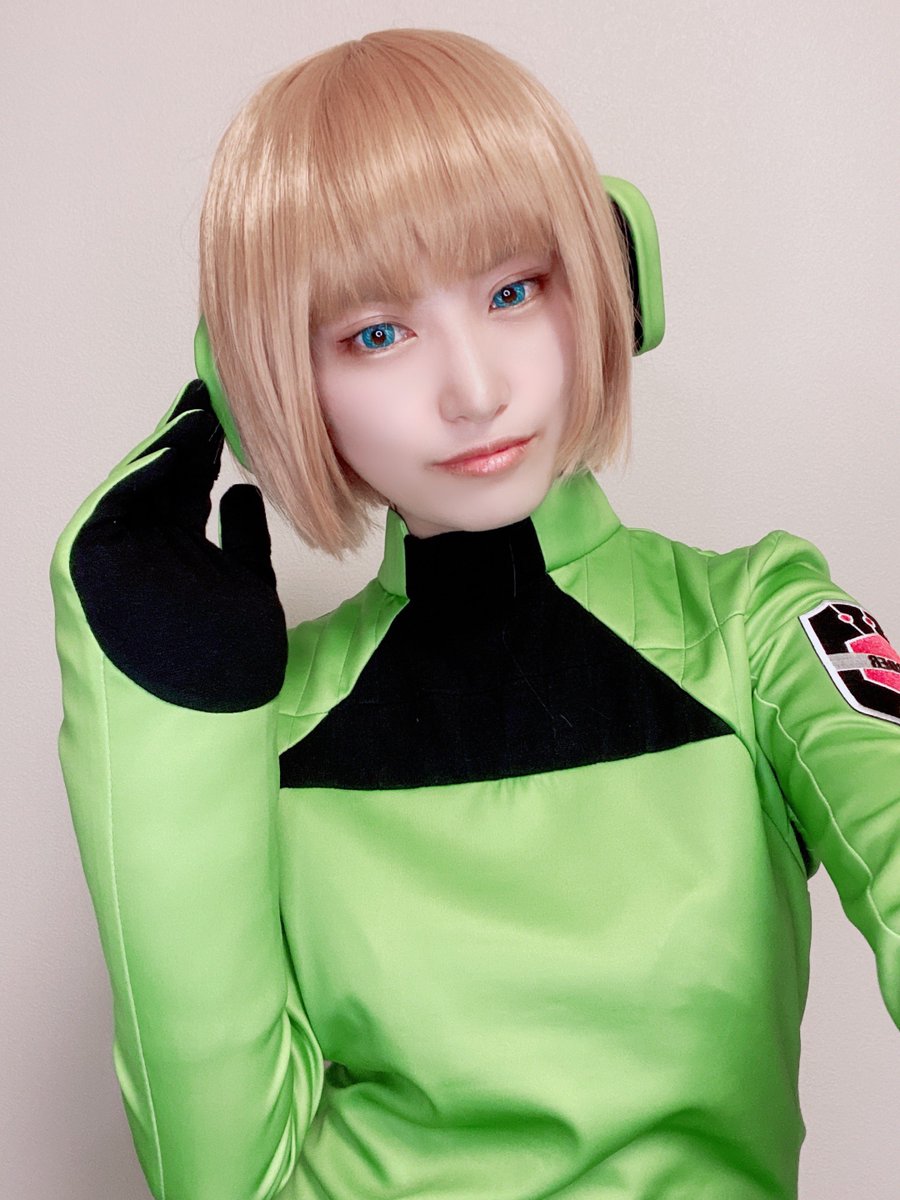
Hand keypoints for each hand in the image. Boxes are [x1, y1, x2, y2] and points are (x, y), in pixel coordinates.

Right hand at [62, 379, 286, 711]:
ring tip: (205, 405)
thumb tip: (254, 498)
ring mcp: (119, 554)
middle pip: (169, 478)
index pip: (195, 490)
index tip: (246, 418)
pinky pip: (118, 499)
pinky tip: (182, 436)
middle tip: (224, 393)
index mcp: (182, 558)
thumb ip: (252, 544)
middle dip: (196, 437)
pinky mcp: (91, 556)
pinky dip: (147, 467)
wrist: (196, 724)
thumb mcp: (254, 593)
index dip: (217, 453)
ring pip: (144, 482)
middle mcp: (149, 551)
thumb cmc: (230, 680)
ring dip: (173, 443)